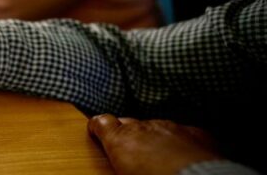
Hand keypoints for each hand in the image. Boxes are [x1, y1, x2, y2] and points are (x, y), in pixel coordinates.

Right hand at [88, 115, 221, 174]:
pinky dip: (180, 142)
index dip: (98, 126)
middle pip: (129, 124)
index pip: (102, 122)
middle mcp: (143, 128)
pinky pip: (182, 133)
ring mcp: (170, 128)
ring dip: (155, 139)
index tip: (97, 131)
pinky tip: (184, 156)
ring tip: (160, 158)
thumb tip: (123, 169)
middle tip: (130, 152)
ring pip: (156, 128)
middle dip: (127, 134)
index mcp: (121, 140)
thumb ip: (120, 164)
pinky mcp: (194, 133)